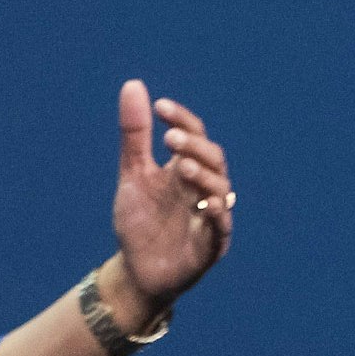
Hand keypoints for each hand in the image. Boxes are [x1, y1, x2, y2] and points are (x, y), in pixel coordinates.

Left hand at [105, 81, 234, 319]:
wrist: (136, 272)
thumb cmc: (139, 221)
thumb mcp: (133, 175)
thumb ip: (136, 135)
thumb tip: (133, 84)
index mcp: (185, 169)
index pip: (194, 135)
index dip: (182, 119)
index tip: (160, 106)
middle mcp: (202, 189)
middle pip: (213, 158)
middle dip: (194, 146)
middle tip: (170, 138)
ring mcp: (209, 216)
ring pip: (221, 189)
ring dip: (203, 175)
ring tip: (181, 166)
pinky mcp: (210, 246)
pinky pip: (221, 227)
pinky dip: (218, 214)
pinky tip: (206, 203)